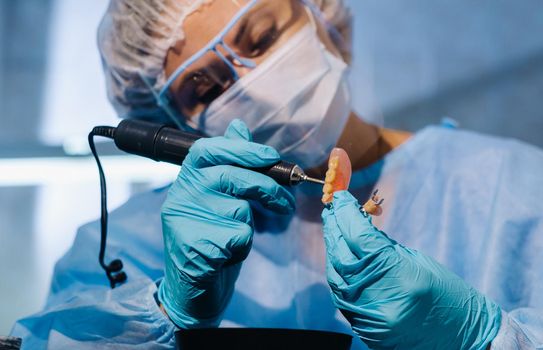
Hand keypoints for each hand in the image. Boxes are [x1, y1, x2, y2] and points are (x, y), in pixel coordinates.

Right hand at [158, 119, 294, 327]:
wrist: (191, 291)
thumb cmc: (211, 239)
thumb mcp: (220, 200)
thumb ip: (230, 164)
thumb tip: (238, 126)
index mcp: (185, 181)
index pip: (207, 149)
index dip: (242, 149)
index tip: (271, 156)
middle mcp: (180, 197)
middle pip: (230, 177)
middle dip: (267, 187)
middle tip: (285, 202)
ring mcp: (184, 222)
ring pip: (239, 209)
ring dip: (249, 226)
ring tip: (235, 238)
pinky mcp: (195, 247)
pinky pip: (239, 237)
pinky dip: (243, 247)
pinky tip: (227, 256)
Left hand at [322, 191, 500, 348]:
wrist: (462, 341)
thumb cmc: (449, 297)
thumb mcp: (419, 263)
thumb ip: (384, 245)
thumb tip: (357, 224)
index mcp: (399, 275)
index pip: (360, 237)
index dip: (346, 213)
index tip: (340, 197)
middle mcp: (379, 297)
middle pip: (342, 255)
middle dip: (335, 229)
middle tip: (332, 211)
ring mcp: (368, 316)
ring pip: (335, 275)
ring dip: (332, 249)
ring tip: (334, 230)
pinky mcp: (363, 327)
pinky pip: (341, 295)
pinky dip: (337, 273)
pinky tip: (339, 258)